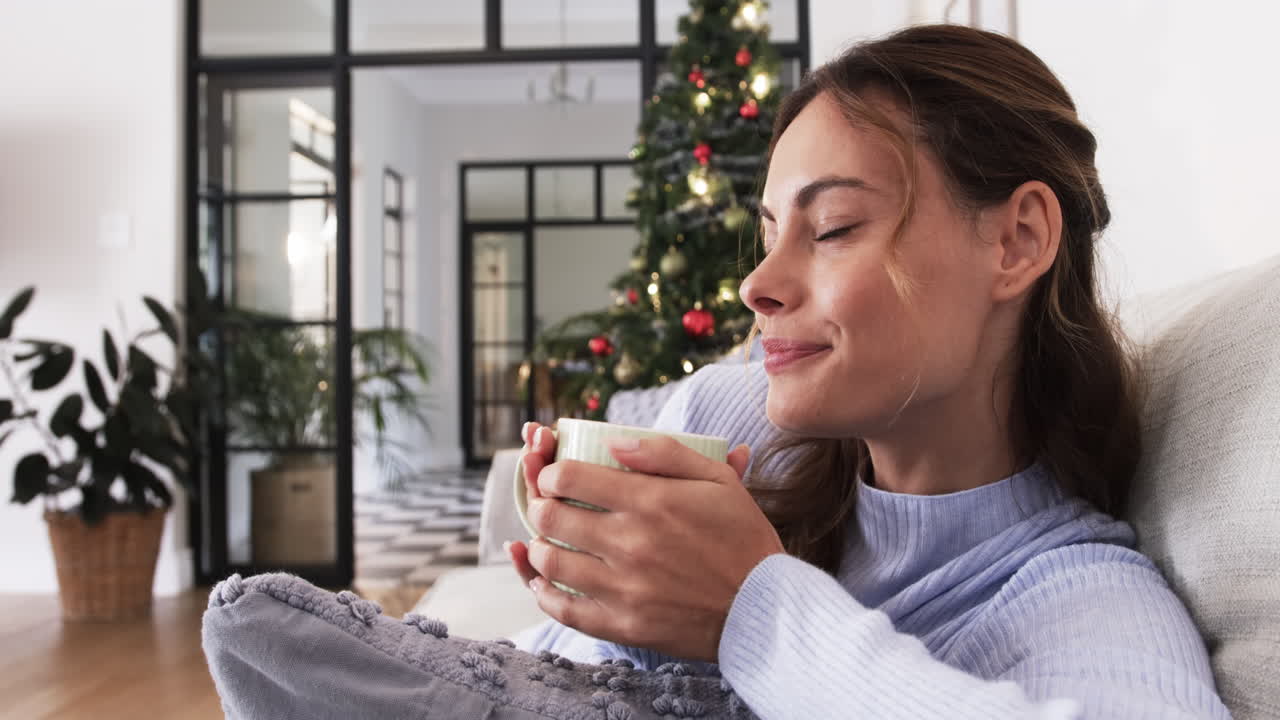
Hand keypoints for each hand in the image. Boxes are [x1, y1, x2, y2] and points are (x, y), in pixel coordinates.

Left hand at [506, 424, 784, 661]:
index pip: (568, 477)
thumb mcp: (717, 480)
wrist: (765, 608)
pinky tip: (546, 582)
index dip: (551, 473)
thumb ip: (664, 453)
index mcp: (650, 503)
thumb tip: (613, 442)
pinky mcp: (623, 625)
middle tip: (548, 506)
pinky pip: (564, 610)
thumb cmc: (742, 538)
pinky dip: (545, 593)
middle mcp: (630, 544)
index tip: (556, 477)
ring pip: (550, 562)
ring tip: (550, 541)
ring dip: (541, 546)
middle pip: (550, 517)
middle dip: (540, 505)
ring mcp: (624, 589)